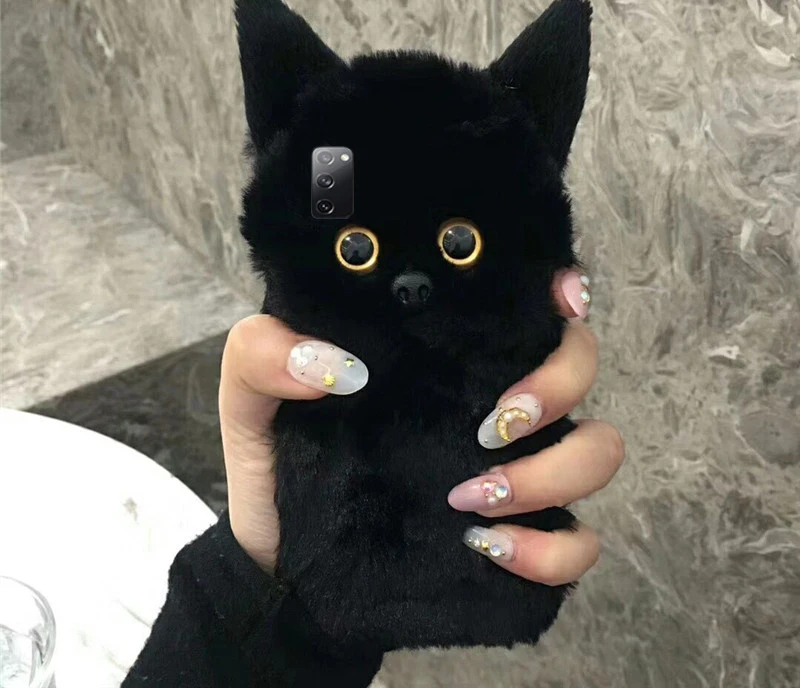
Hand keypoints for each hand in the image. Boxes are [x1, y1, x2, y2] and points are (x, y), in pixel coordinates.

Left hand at [219, 268, 622, 581]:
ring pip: (598, 449)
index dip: (562, 290)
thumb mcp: (251, 396)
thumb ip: (263, 353)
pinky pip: (580, 543)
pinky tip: (490, 548)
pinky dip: (553, 549)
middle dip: (556, 387)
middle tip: (486, 425)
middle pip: (580, 365)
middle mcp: (489, 399)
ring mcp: (511, 466)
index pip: (524, 304)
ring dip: (554, 471)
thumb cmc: (279, 461)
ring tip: (471, 498)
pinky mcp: (517, 535)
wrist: (282, 558)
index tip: (559, 302)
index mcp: (443, 355)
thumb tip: (337, 365)